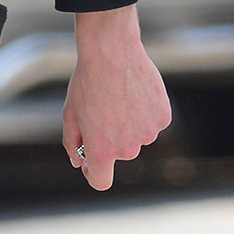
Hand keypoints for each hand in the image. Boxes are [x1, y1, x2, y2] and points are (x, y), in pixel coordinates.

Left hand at [63, 6, 170, 191]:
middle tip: (103, 110)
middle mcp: (127, 148)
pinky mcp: (163, 118)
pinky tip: (136, 92)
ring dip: (130, 125)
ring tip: (119, 98)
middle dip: (111, 138)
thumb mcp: (70, 115)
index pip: (101, 181)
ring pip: (138, 137)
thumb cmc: (86, 83)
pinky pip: (153, 122)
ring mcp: (148, 133)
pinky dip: (146, 112)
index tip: (90, 163)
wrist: (111, 52)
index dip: (94, 173)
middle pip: (120, 154)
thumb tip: (80, 162)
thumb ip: (73, 144)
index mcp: (101, 151)